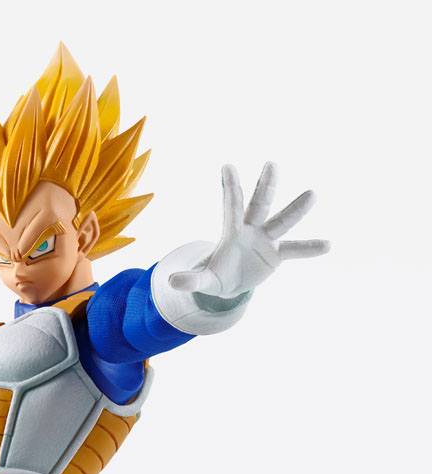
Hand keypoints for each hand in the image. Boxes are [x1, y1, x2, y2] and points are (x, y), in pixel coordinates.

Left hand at [170, 162, 329, 298]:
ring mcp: (266, 239)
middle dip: (264, 186)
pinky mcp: (277, 254)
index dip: (229, 188)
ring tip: (312, 194)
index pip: (231, 206)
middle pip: (259, 204)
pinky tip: (328, 245)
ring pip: (282, 221)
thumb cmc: (216, 275)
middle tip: (271, 164)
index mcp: (231, 231)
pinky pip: (296, 250)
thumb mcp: (203, 280)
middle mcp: (251, 229)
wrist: (232, 282)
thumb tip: (171, 282)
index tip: (227, 166)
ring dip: (296, 210)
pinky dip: (310, 248)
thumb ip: (191, 280)